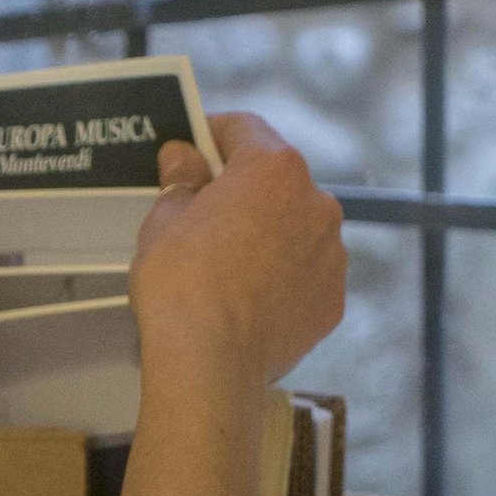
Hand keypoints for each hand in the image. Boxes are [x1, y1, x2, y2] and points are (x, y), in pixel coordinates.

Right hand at [130, 111, 347, 389]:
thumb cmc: (182, 287)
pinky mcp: (333, 298)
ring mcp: (331, 253)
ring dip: (266, 235)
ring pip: (294, 228)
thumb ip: (181, 181)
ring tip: (225, 268)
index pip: (244, 129)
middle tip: (200, 217)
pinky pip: (305, 273)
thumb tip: (183, 158)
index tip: (190, 151)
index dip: (212, 135)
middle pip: (275, 181)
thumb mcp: (163, 222)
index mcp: (274, 169)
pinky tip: (246, 299)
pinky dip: (281, 277)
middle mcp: (316, 202)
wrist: (211, 366)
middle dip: (241, 191)